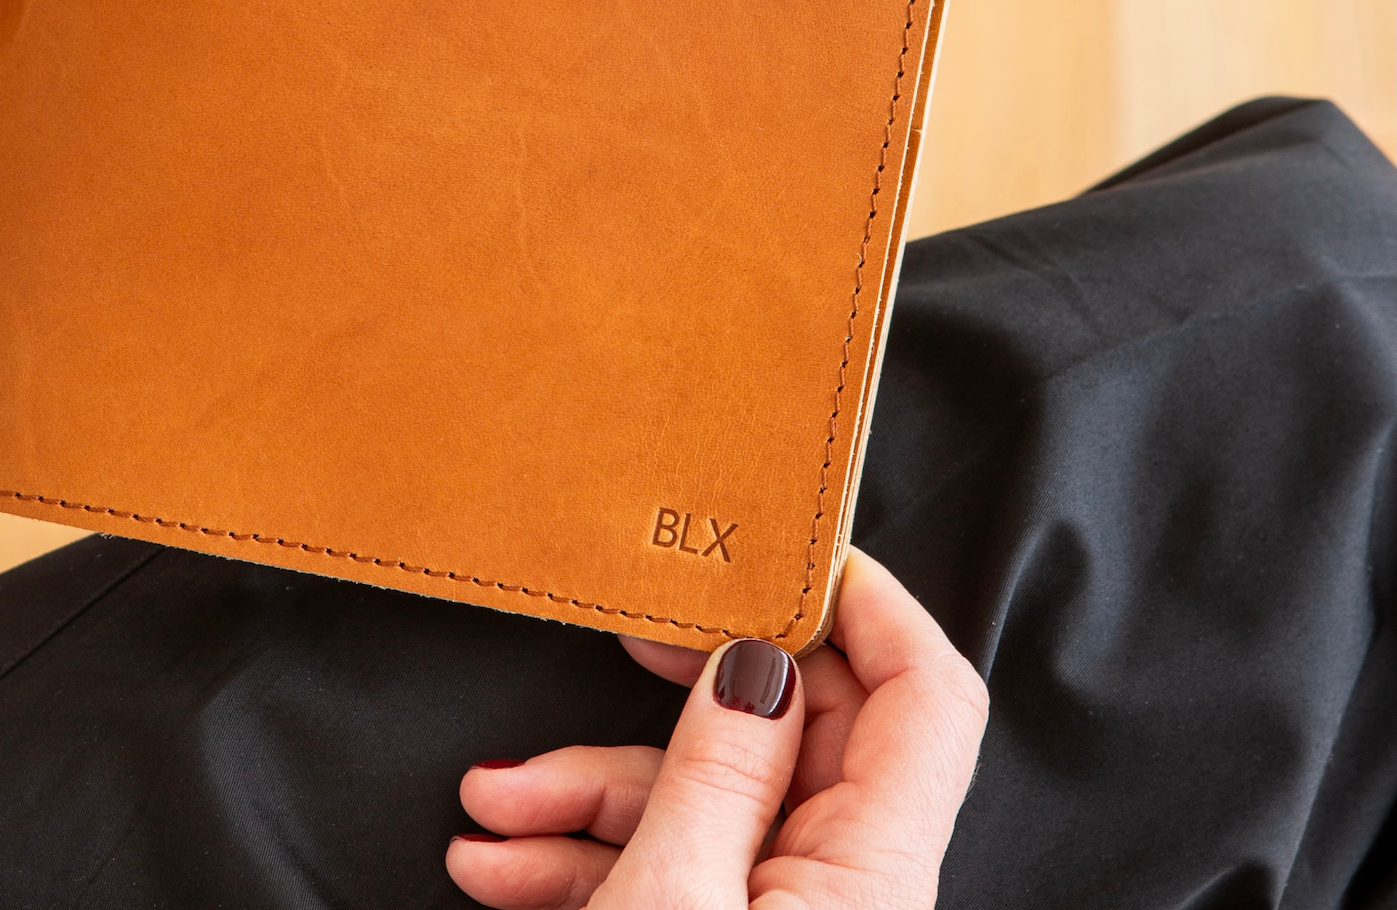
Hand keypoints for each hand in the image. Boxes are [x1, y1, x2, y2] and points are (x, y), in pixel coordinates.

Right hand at [446, 551, 985, 907]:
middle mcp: (848, 894)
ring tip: (490, 804)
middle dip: (686, 692)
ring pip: (712, 806)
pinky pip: (677, 872)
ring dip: (596, 790)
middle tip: (622, 633)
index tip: (781, 542)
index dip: (868, 603)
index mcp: (870, 875)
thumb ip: (717, 766)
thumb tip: (755, 657)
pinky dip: (590, 858)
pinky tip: (505, 863)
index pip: (925, 697)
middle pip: (798, 737)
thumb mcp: (672, 904)